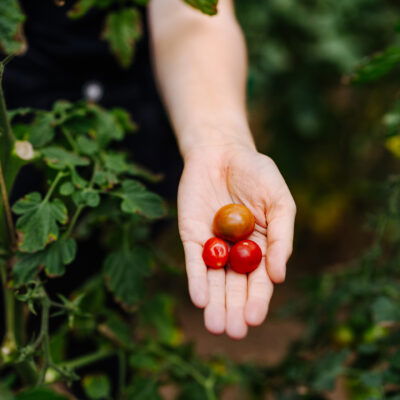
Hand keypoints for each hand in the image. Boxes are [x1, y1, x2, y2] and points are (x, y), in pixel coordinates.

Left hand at [178, 143, 295, 338]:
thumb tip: (278, 276)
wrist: (222, 151)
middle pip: (234, 286)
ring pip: (213, 280)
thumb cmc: (257, 174)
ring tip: (215, 325)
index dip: (257, 299)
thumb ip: (281, 237)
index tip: (254, 319)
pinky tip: (199, 298)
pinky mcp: (191, 235)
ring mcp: (212, 245)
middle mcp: (236, 251)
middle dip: (234, 309)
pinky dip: (196, 279)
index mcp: (261, 246)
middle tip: (233, 331)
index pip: (259, 280)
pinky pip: (193, 261)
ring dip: (214, 303)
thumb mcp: (279, 201)